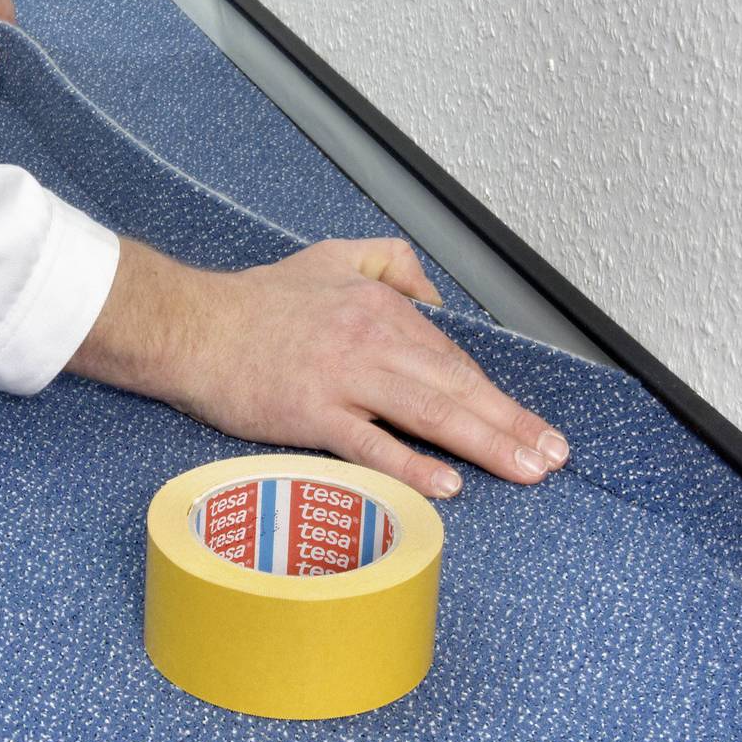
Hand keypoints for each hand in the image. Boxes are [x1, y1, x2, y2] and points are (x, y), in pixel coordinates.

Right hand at [68, 239, 569, 495]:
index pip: (452, 357)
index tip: (530, 422)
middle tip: (552, 454)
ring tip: (525, 470)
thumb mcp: (330, 257)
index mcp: (380, 307)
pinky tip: (447, 484)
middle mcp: (370, 340)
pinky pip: (371, 444)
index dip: (495, 394)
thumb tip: (435, 299)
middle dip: (511, 423)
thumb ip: (390, 264)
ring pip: (429, 413)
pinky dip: (412, 463)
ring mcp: (342, 379)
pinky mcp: (310, 414)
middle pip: (456, 386)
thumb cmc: (252, 302)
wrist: (189, 325)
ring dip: (486, 443)